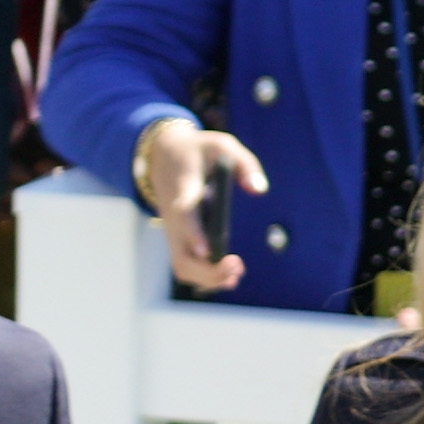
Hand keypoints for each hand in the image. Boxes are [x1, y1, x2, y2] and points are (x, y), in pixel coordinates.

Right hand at [135, 121, 267, 293]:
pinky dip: (205, 278)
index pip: (184, 214)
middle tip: (237, 265)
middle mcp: (174, 217)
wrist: (163, 157)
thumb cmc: (199, 152)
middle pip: (182, 254)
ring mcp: (173, 232)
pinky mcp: (177, 241)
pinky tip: (228, 277)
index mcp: (184, 190)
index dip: (194, 233)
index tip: (208, 250)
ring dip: (208, 278)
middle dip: (208, 269)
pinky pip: (185, 267)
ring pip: (183, 267)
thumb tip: (260, 190)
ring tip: (236, 274)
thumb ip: (244, 164)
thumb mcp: (222, 145)